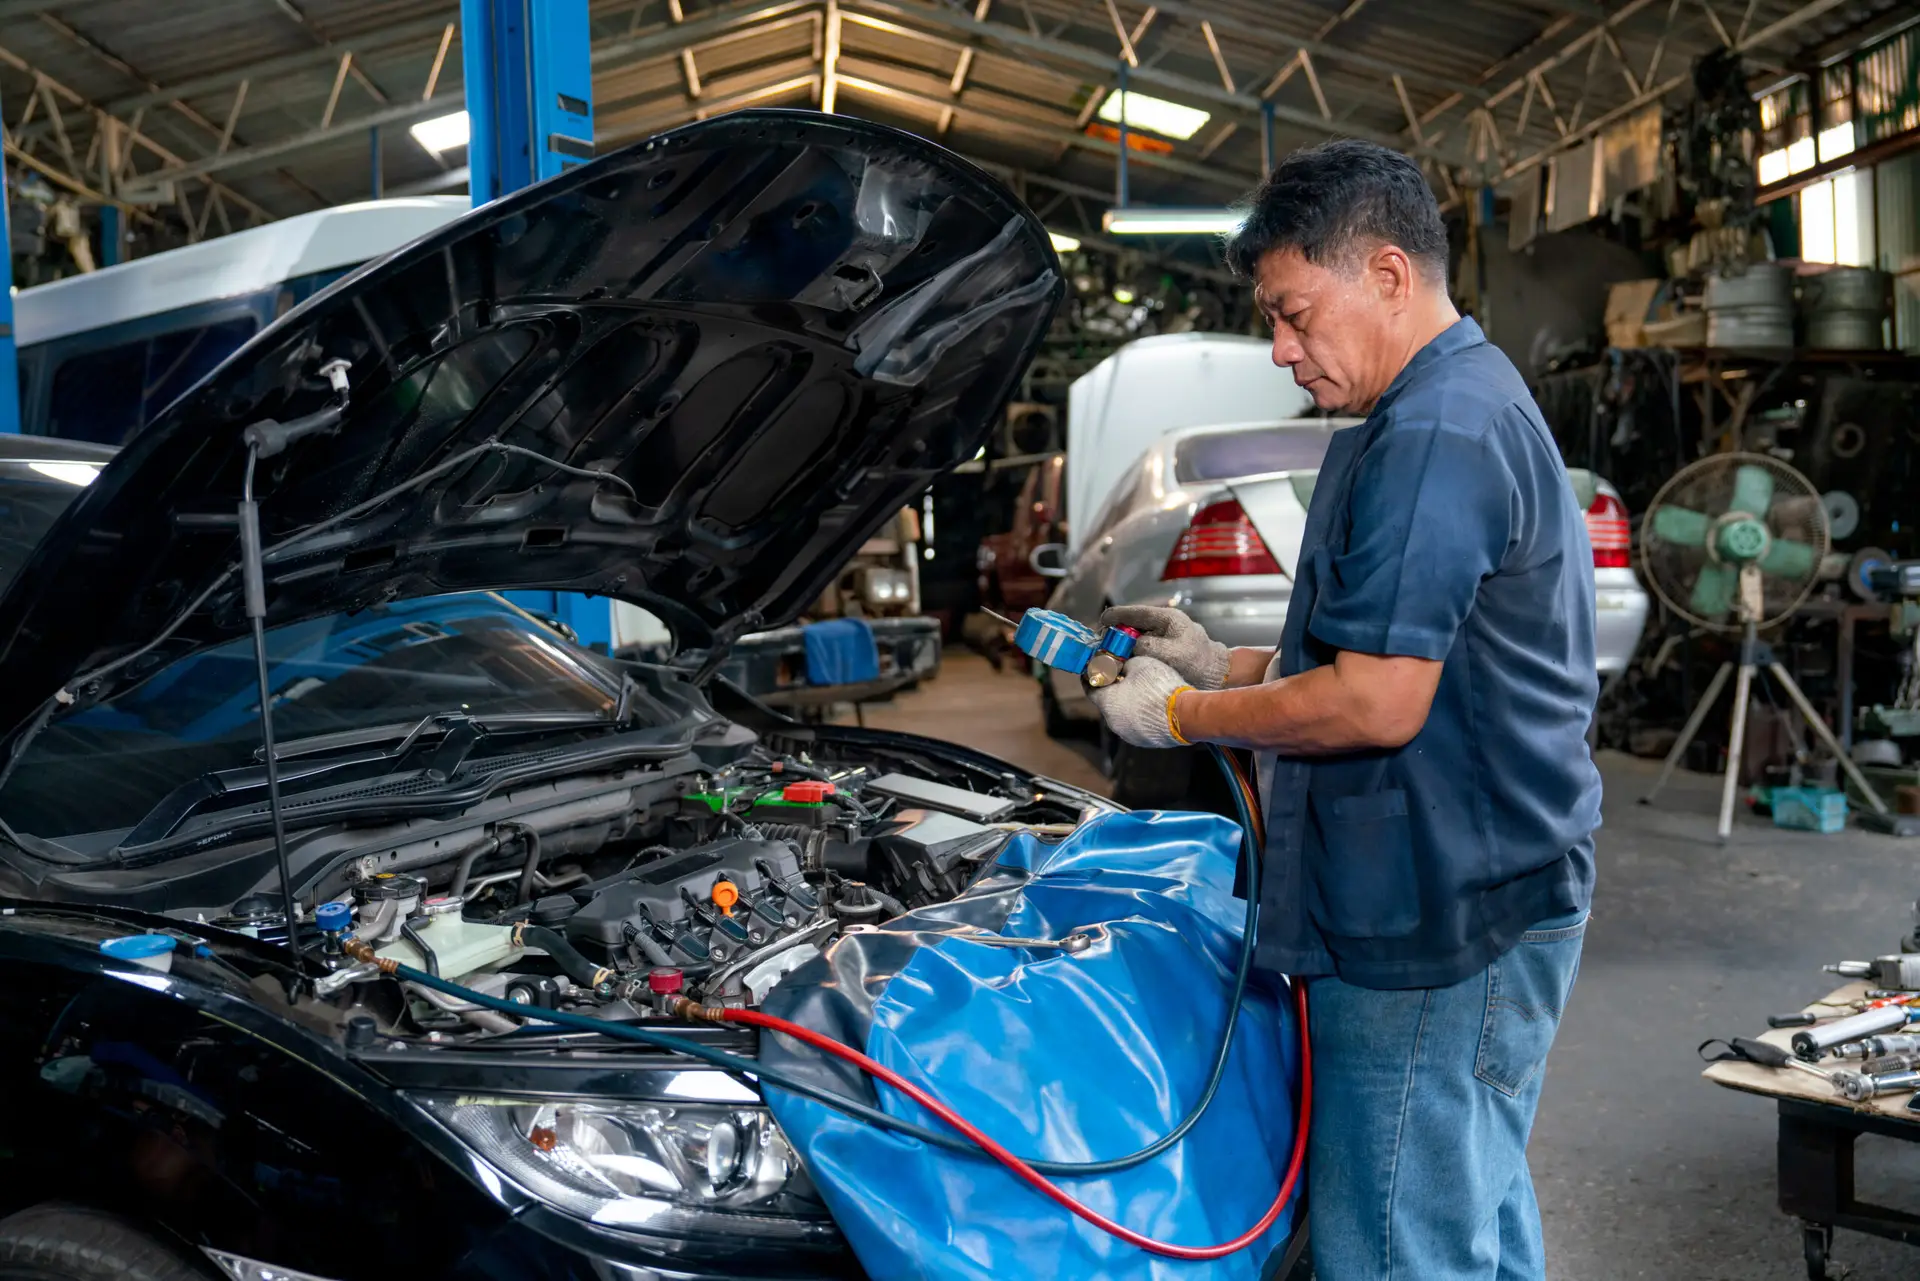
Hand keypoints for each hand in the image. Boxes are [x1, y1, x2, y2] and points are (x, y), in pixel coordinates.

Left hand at [1089, 655, 1192, 749]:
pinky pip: (1135, 726)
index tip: (1093, 671)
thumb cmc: (1158, 687)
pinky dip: (1139, 717)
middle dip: (1113, 691)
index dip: (1091, 678)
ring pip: (1121, 716)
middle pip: (1107, 703)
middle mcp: (1112, 722)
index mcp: (1106, 702)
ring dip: (1127, 705)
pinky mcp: (1142, 741)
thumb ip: (1124, 666)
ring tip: (1141, 693)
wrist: (1183, 715)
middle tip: (1122, 679)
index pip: (1090, 689)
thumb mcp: (1139, 664)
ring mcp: (1127, 734)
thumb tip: (1122, 668)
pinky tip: (1151, 708)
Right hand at [1101, 606, 1229, 690]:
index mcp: (1168, 619)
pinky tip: (1122, 660)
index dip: (1117, 615)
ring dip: (1122, 643)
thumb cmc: (1200, 663)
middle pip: (1133, 623)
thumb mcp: (1174, 654)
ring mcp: (1163, 636)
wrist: (1217, 675)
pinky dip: (1130, 651)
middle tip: (1101, 642)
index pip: (1137, 612)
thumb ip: (1150, 647)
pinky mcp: (1163, 648)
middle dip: (1116, 631)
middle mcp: (1164, 624)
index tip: (1102, 621)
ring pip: (1135, 635)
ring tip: (1108, 652)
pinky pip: (1141, 646)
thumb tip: (1130, 645)